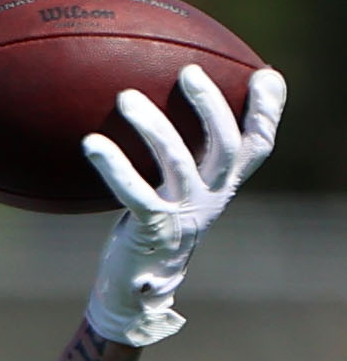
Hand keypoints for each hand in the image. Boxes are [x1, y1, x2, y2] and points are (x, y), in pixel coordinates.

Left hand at [84, 64, 284, 347]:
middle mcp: (210, 196)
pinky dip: (114, 166)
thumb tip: (167, 107)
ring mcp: (182, 213)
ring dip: (153, 125)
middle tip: (189, 71)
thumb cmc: (155, 228)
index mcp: (222, 185)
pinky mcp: (150, 229)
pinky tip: (91, 143)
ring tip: (126, 97)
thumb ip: (189, 157)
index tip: (263, 76)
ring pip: (177, 161)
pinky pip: (134, 192)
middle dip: (211, 105)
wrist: (135, 289)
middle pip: (227, 144)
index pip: (259, 145)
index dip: (268, 111)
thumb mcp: (181, 192)